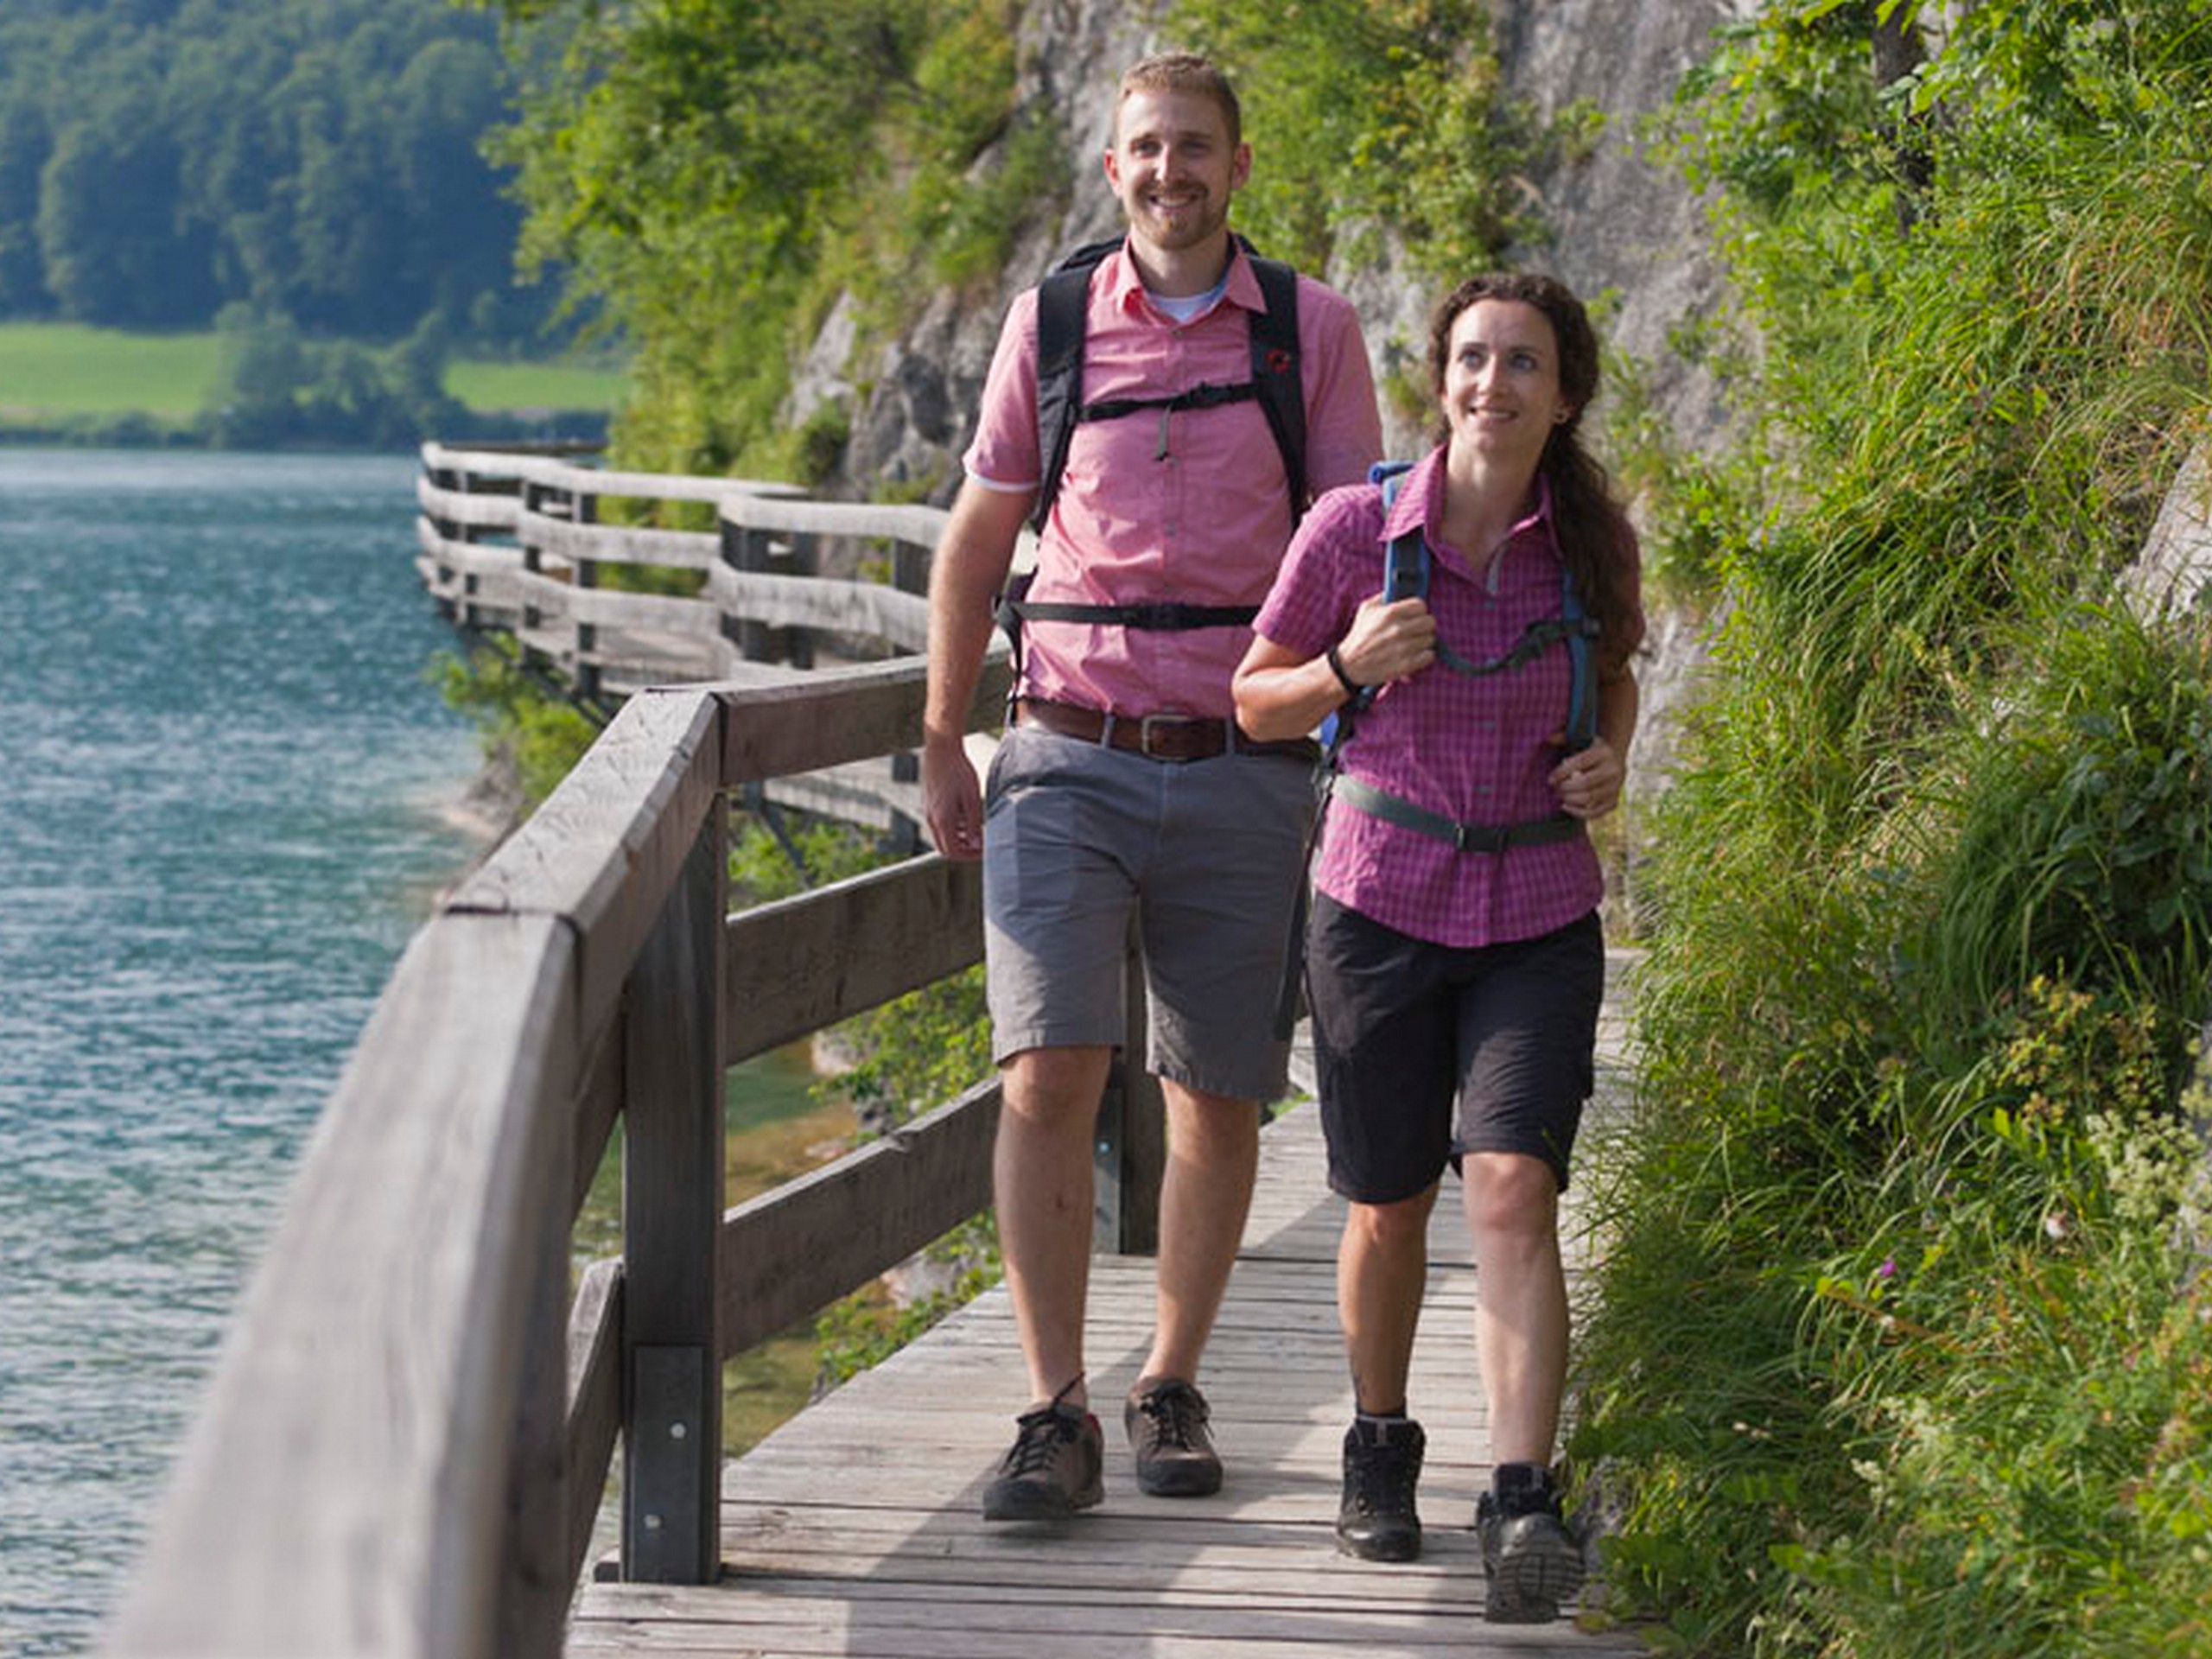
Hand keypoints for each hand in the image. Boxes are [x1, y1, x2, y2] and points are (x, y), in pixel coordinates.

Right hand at [922, 735, 983, 859]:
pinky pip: (939, 824)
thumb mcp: (972, 800)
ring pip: (941, 836)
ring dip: (958, 839)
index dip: (970, 856)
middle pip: (945, 848)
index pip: (953, 852)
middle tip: (980, 845)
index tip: (984, 850)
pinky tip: (965, 816)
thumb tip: (977, 845)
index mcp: (943, 821)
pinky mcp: (928, 804)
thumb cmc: (959, 772)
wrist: (941, 750)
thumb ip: (974, 824)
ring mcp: (928, 811)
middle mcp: (932, 819)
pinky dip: (952, 827)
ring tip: (976, 831)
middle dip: (963, 851)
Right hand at [1334, 595, 1435, 689]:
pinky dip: (1424, 656)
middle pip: (1430, 622)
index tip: (1414, 614)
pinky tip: (1415, 655)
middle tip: (1416, 629)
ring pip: (1430, 639)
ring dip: (1423, 641)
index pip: (1421, 605)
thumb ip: (1383, 597)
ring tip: (1412, 643)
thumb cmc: (1359, 636)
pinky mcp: (1406, 664)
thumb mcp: (1366, 609)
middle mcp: (1398, 629)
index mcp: (1390, 613)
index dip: (1418, 609)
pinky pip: (1429, 656)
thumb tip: (1398, 591)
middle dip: (1424, 625)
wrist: (1349, 665)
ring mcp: (1404, 648)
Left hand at [1547, 734, 1624, 819]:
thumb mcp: (1581, 739)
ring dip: (1570, 799)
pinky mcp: (1614, 801)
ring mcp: (1616, 787)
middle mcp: (1614, 770)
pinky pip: (1595, 812)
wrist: (1614, 760)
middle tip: (1554, 788)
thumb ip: (1564, 738)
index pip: (1582, 762)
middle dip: (1565, 787)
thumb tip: (1548, 739)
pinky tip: (1566, 807)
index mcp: (1605, 752)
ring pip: (1590, 798)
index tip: (1550, 779)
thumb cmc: (1590, 750)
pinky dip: (1578, 812)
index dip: (1563, 772)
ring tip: (1559, 795)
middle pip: (1586, 782)